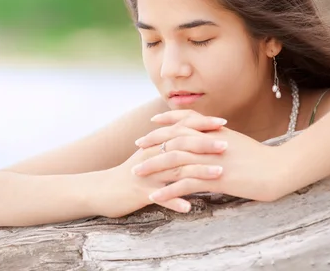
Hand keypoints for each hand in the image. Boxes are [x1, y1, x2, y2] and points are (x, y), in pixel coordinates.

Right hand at [101, 115, 228, 217]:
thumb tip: (196, 137)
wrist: (103, 189)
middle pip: (181, 146)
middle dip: (205, 145)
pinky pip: (159, 198)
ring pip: (174, 171)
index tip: (223, 123)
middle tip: (226, 145)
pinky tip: (189, 207)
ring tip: (218, 174)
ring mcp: (147, 174)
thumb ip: (171, 145)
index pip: (182, 129)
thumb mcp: (151, 155)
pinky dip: (174, 202)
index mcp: (157, 144)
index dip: (202, 124)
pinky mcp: (140, 192)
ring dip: (197, 172)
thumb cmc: (134, 173)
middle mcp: (152, 155)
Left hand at [134, 110, 281, 208]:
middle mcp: (208, 142)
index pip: (185, 120)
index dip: (167, 121)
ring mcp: (210, 159)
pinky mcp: (214, 178)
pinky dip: (167, 190)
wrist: (279, 169)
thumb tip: (210, 135)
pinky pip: (184, 184)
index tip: (152, 124)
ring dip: (153, 167)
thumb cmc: (261, 157)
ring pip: (174, 161)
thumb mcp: (238, 141)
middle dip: (152, 142)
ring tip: (136, 174)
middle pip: (173, 139)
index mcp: (214, 131)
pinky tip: (154, 195)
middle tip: (136, 148)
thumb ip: (220, 137)